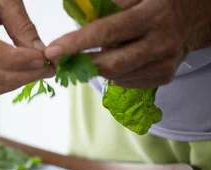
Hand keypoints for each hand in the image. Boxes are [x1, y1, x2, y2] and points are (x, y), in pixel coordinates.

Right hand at [0, 0, 54, 96]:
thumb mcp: (5, 1)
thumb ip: (22, 26)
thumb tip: (41, 52)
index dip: (19, 61)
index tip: (43, 58)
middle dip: (24, 75)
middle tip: (48, 68)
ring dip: (18, 82)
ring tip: (39, 72)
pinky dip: (8, 83)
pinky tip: (23, 74)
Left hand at [45, 0, 210, 88]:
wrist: (198, 16)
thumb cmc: (160, 3)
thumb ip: (112, 4)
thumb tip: (80, 12)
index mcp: (151, 16)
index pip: (107, 32)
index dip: (77, 43)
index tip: (53, 50)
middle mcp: (159, 42)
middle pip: (112, 64)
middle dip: (83, 65)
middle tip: (63, 61)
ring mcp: (164, 63)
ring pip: (118, 76)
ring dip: (99, 69)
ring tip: (96, 55)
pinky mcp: (164, 77)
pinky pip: (128, 82)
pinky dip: (115, 75)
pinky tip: (117, 61)